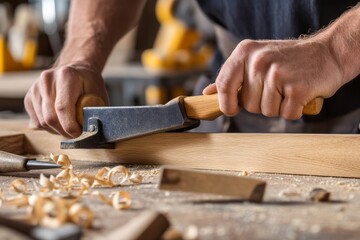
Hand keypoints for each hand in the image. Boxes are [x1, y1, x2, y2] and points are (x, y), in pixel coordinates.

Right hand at [24, 64, 108, 136]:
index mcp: (67, 76)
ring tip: (69, 126)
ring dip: (57, 130)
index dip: (69, 125)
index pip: (62, 107)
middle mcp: (47, 80)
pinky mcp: (29, 97)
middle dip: (64, 131)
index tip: (78, 133)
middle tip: (76, 133)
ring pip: (42, 122)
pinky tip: (60, 121)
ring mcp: (35, 88)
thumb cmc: (89, 84)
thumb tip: (89, 129)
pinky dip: (49, 127)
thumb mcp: (98, 94)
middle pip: (50, 117)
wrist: (76, 71)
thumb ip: (94, 110)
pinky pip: (36, 121)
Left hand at [203, 38, 343, 119]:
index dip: (226, 103)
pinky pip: (287, 115)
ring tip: (289, 89)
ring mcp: (278, 74)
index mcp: (245, 52)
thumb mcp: (256, 59)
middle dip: (261, 103)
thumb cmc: (289, 60)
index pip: (223, 85)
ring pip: (267, 112)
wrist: (328, 53)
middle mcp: (259, 61)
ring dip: (279, 107)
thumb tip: (208, 93)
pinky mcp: (298, 88)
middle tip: (277, 88)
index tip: (233, 108)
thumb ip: (232, 77)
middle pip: (248, 105)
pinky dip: (294, 110)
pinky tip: (300, 94)